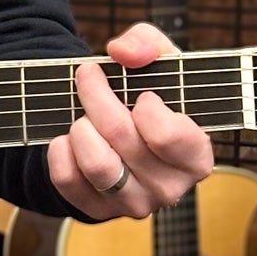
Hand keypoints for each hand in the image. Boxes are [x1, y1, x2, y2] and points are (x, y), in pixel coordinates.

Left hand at [46, 22, 213, 222]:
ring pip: (97, 164)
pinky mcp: (98, 211)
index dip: (146, 106)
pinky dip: (60, 152)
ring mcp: (134, 204)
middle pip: (122, 138)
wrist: (121, 131)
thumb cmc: (147, 94)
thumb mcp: (157, 60)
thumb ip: (147, 44)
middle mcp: (170, 188)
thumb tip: (122, 53)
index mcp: (195, 156)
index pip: (168, 136)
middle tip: (88, 77)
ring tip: (83, 116)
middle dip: (97, 98)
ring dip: (81, 128)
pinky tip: (69, 139)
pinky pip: (68, 180)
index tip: (141, 94)